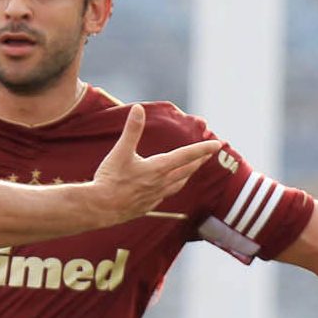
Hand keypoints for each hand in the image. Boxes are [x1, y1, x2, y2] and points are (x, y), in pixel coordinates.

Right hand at [86, 104, 219, 225]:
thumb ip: (132, 130)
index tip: (217, 145)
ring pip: (178, 184)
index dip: (203, 149)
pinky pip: (165, 195)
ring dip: (187, 175)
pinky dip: (172, 188)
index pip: (187, 155)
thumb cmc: (110, 180)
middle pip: (186, 170)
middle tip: (208, 154)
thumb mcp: (120, 151)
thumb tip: (138, 109)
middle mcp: (161, 183)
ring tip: (191, 170)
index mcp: (158, 168)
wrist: (100, 208)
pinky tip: (167, 188)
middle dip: (198, 161)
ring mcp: (155, 196)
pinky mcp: (147, 206)